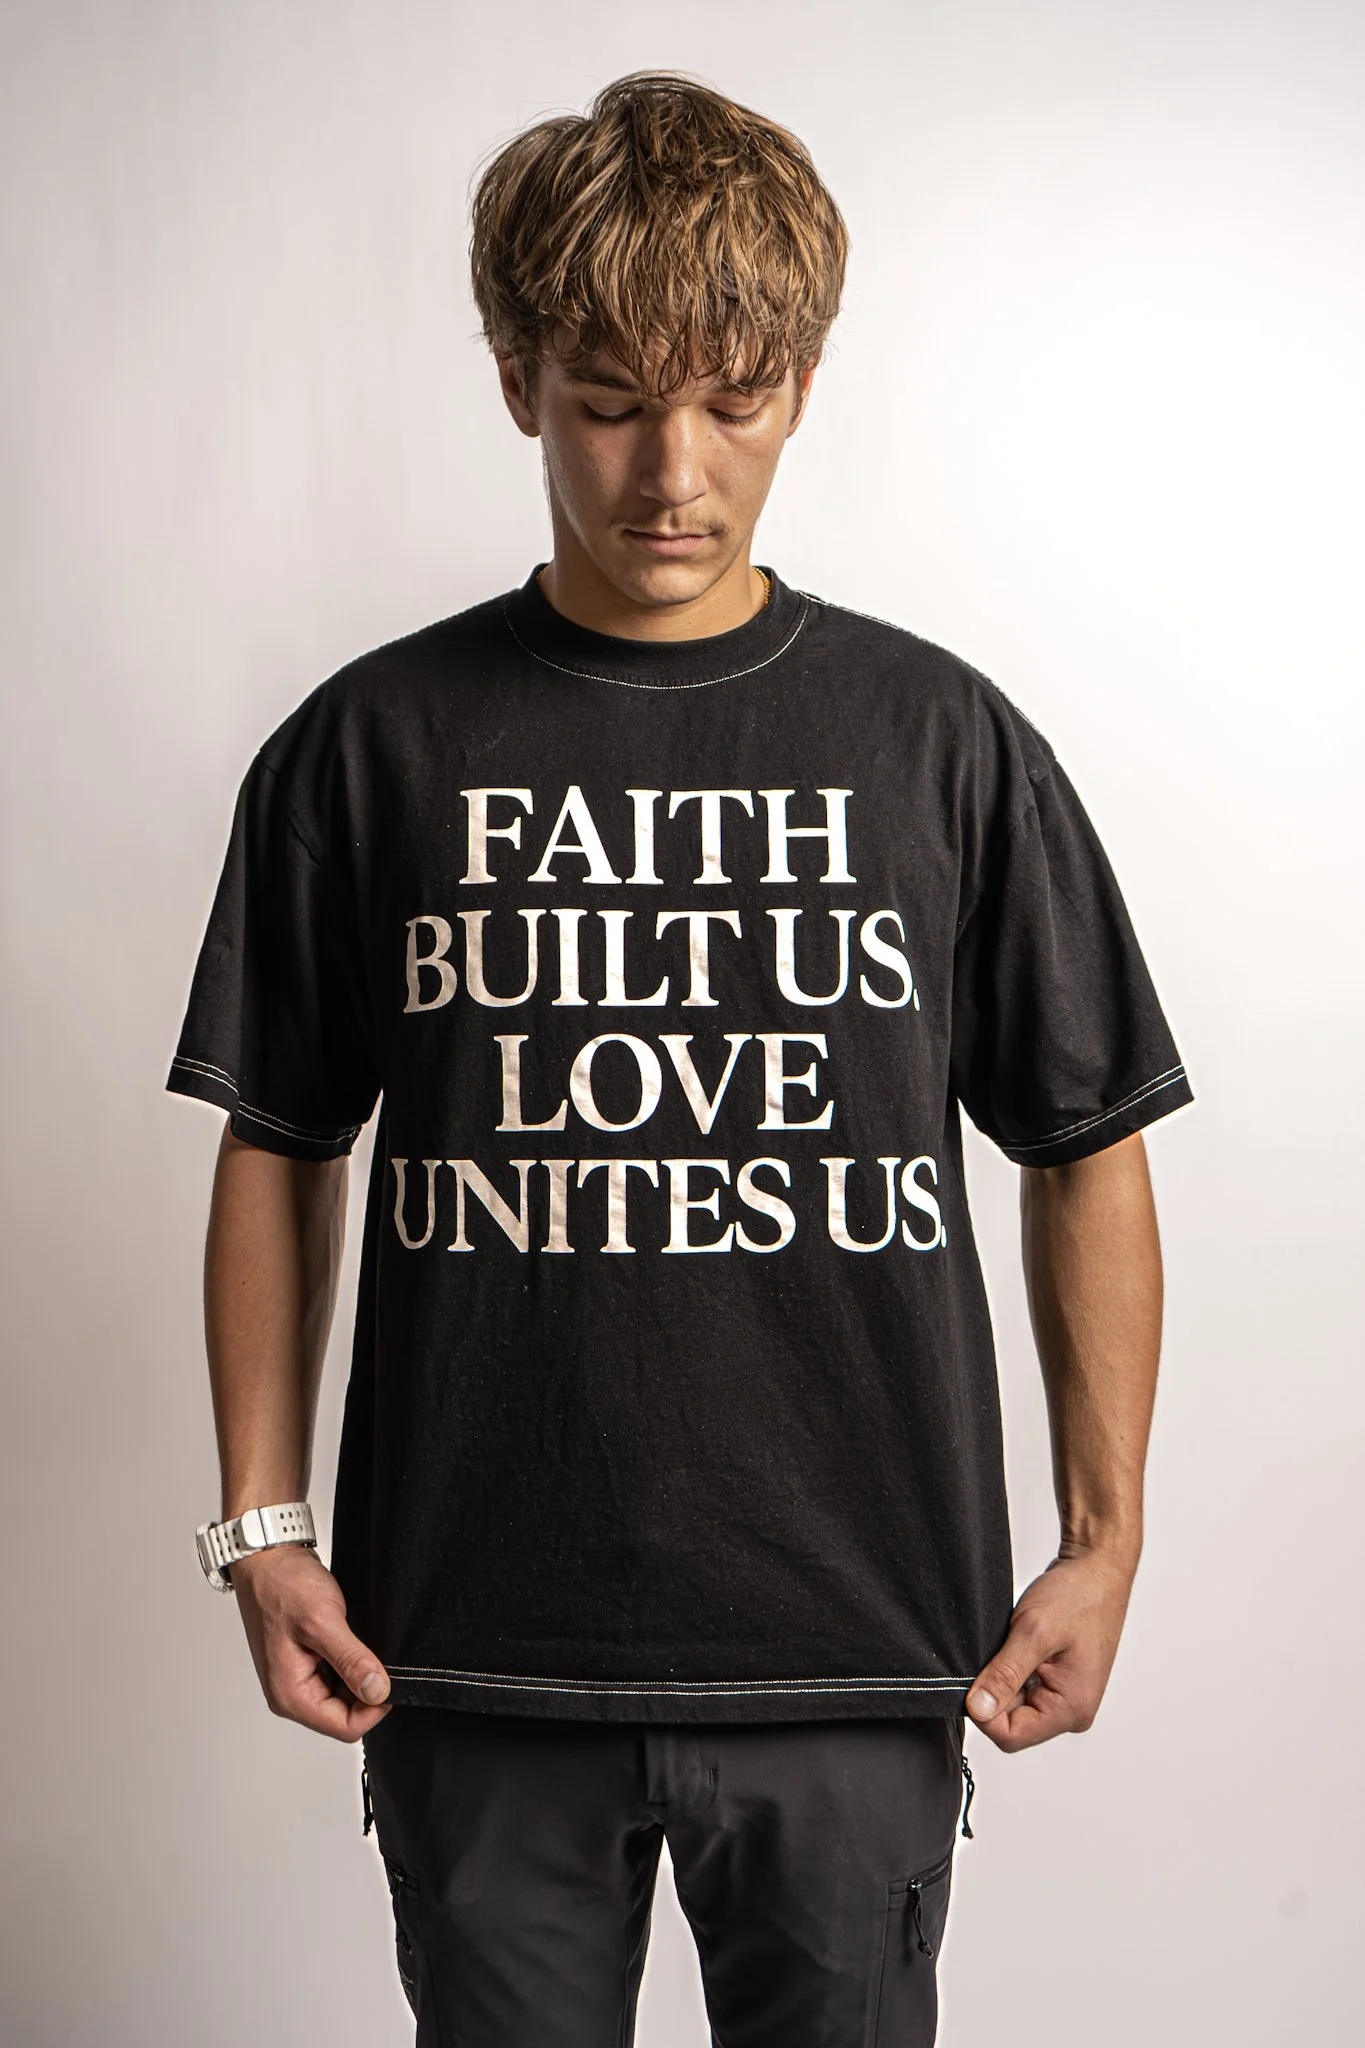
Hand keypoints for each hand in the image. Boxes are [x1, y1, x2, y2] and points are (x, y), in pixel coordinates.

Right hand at [229, 1544, 391, 1741]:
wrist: (268, 1558)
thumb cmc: (282, 1585)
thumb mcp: (322, 1621)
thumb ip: (351, 1660)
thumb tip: (378, 1692)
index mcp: (290, 1695)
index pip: (345, 1728)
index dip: (374, 1708)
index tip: (389, 1679)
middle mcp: (292, 1694)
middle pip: (346, 1715)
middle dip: (367, 1689)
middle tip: (374, 1652)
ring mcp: (300, 1678)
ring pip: (346, 1695)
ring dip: (359, 1672)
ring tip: (358, 1640)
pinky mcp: (308, 1663)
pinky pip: (339, 1675)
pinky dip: (352, 1660)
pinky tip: (352, 1638)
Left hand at [965, 1545, 1137, 1752]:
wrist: (1097, 1569)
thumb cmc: (1079, 1596)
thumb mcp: (1033, 1632)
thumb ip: (1004, 1675)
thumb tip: (978, 1709)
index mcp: (1071, 1709)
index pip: (1010, 1736)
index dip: (984, 1711)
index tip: (978, 1676)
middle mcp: (1071, 1711)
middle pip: (1011, 1722)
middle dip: (995, 1689)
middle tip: (1001, 1651)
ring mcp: (1065, 1696)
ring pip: (1014, 1703)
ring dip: (1004, 1676)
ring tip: (1016, 1644)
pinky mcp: (1057, 1681)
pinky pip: (1023, 1687)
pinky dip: (1012, 1667)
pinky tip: (1020, 1643)